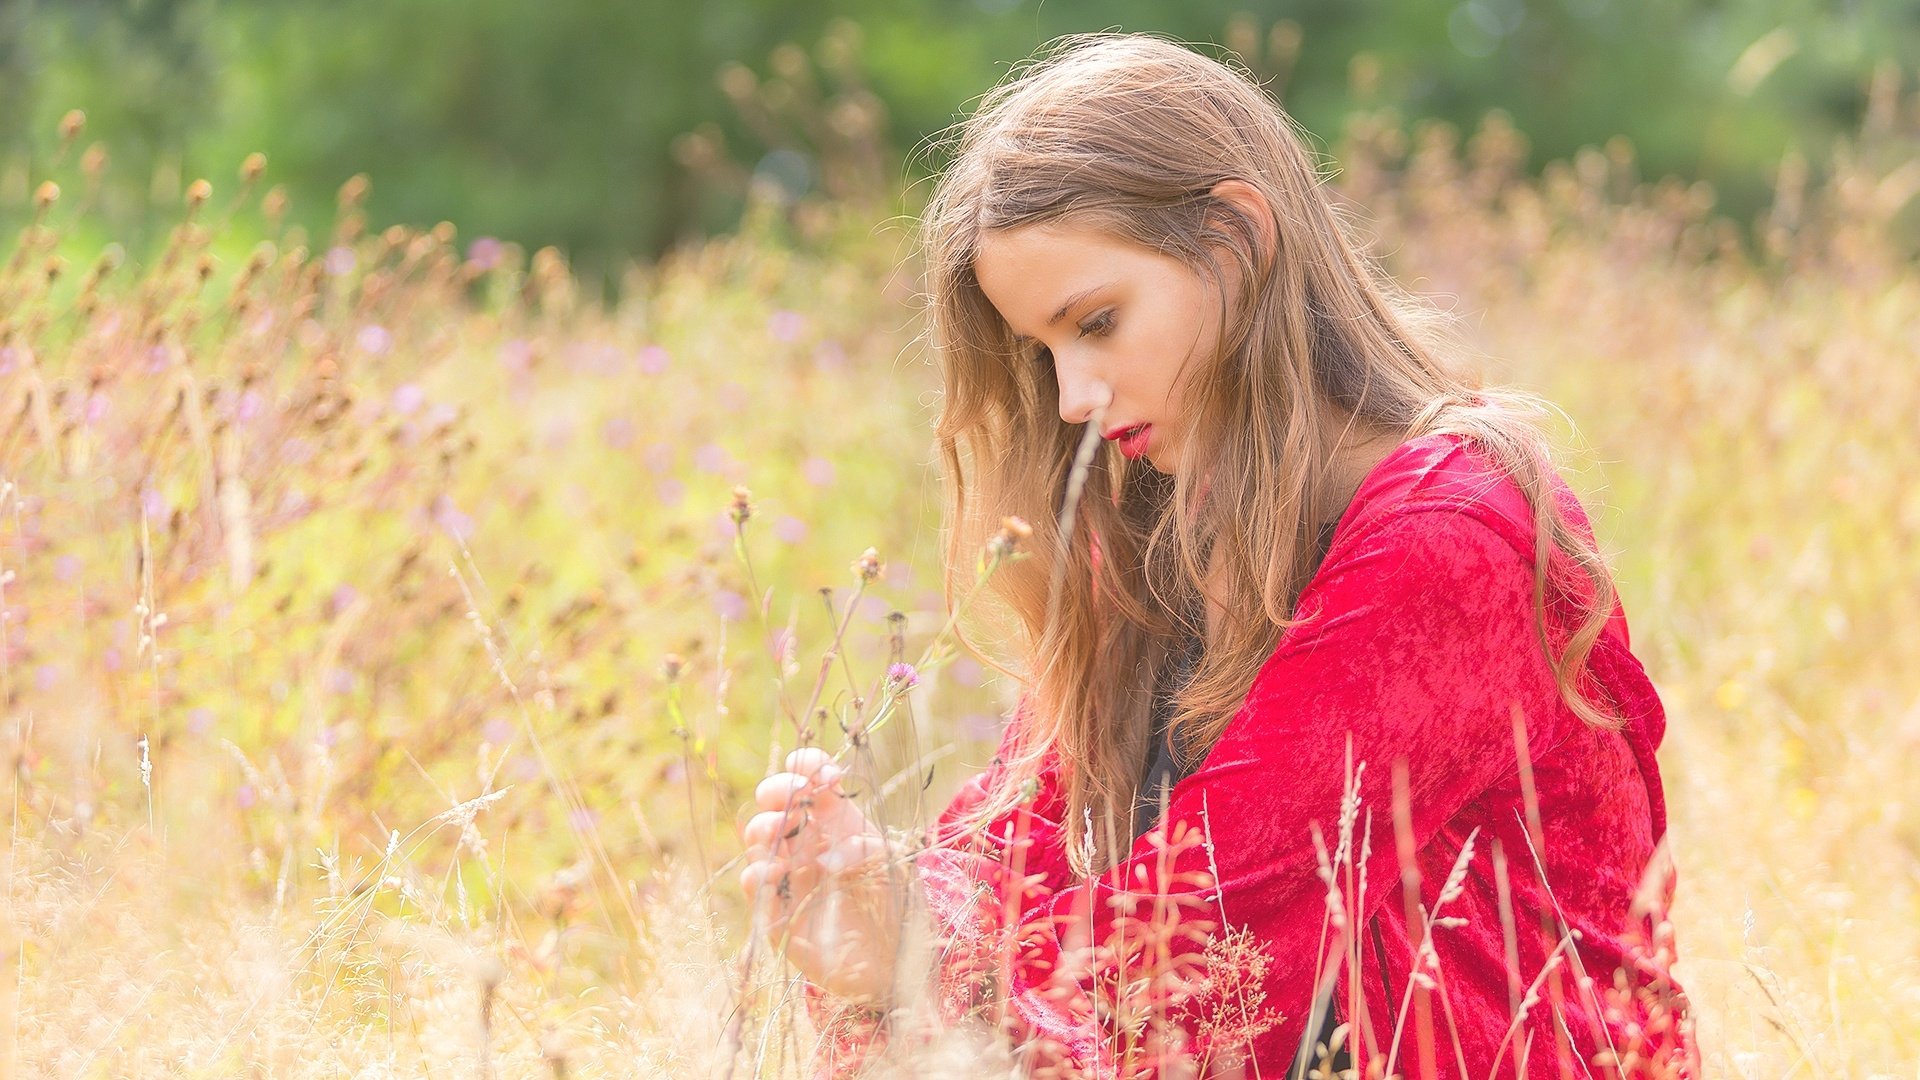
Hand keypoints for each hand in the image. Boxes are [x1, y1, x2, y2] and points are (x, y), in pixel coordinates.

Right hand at [739, 747, 904, 1002]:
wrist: (892, 964)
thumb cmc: (894, 907)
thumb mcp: (889, 867)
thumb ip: (864, 847)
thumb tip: (825, 855)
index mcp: (836, 822)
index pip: (812, 780)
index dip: (806, 765)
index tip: (807, 766)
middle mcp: (806, 843)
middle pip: (774, 804)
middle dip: (775, 791)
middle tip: (789, 796)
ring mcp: (787, 875)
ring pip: (757, 840)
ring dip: (763, 829)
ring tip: (778, 833)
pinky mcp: (775, 912)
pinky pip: (753, 886)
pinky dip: (757, 873)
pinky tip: (775, 873)